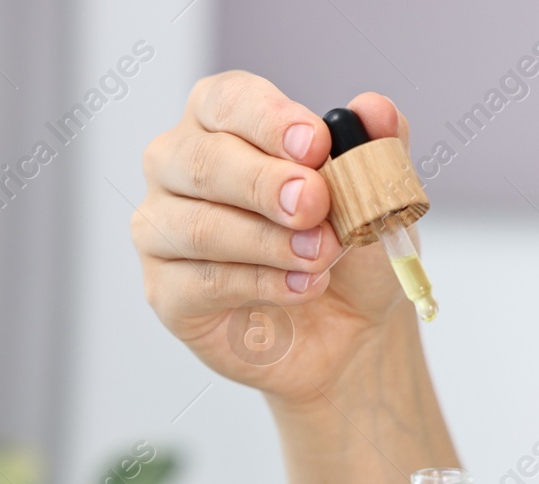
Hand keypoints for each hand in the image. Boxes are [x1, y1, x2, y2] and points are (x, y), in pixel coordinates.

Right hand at [133, 74, 414, 406]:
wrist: (346, 328)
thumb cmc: (346, 247)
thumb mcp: (375, 195)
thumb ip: (375, 147)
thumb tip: (375, 109)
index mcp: (221, 123)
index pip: (225, 100)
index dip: (268, 119)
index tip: (316, 144)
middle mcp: (178, 168)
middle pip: (200, 160)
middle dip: (262, 182)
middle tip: (315, 204)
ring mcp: (162, 230)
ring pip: (199, 226)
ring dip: (267, 241)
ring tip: (321, 255)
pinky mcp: (166, 291)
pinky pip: (202, 282)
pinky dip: (259, 284)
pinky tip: (301, 287)